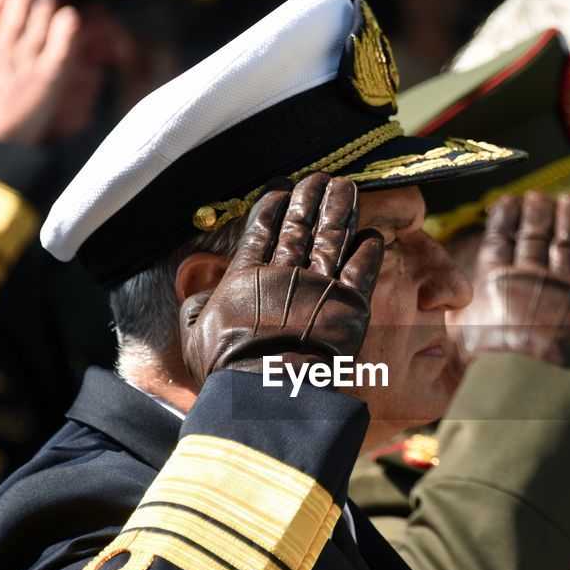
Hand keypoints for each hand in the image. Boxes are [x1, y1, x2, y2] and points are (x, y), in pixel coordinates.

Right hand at [181, 173, 384, 386]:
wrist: (268, 391)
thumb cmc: (227, 369)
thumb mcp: (195, 335)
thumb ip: (195, 307)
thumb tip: (195, 296)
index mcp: (247, 277)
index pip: (261, 230)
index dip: (273, 207)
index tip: (281, 189)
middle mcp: (285, 273)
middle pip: (301, 226)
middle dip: (310, 199)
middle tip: (319, 177)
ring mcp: (320, 286)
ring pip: (332, 237)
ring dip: (340, 209)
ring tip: (346, 186)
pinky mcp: (350, 304)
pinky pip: (363, 270)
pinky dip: (369, 250)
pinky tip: (374, 234)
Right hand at [452, 191, 569, 370]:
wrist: (521, 382)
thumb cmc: (482, 363)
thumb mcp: (455, 333)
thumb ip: (455, 310)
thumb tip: (446, 300)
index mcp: (494, 278)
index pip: (500, 236)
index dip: (506, 215)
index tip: (510, 201)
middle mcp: (529, 273)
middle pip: (536, 231)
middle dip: (539, 209)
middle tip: (541, 198)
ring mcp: (561, 284)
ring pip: (569, 239)